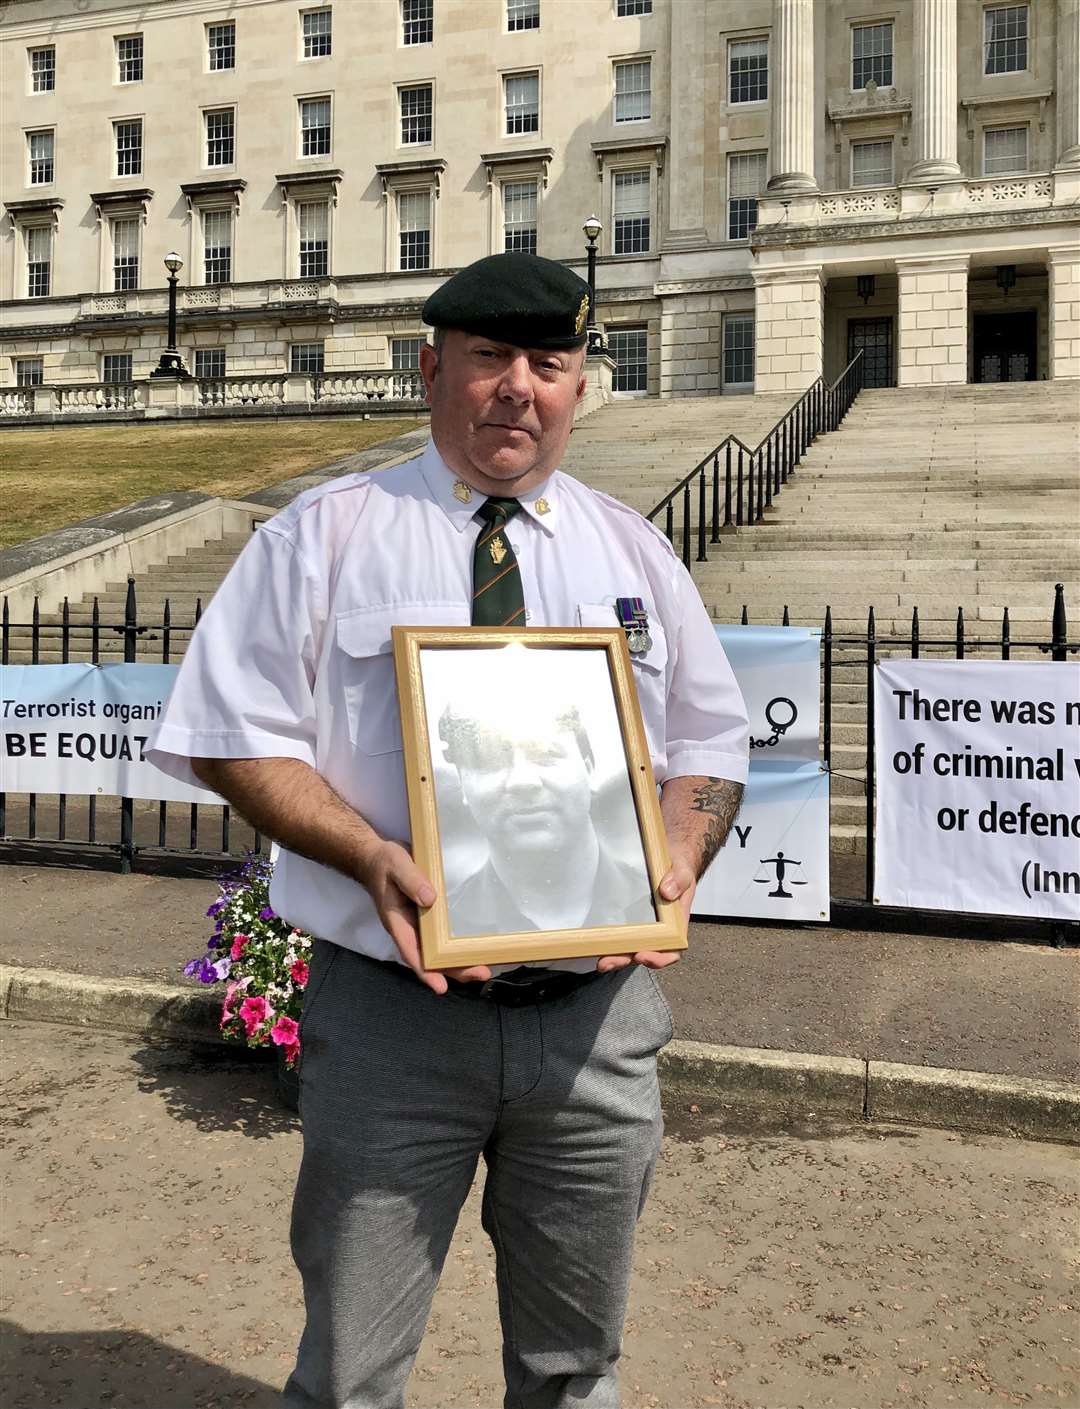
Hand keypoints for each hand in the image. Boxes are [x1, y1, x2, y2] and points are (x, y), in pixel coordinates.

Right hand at [355, 839, 490, 995]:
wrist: (377, 857)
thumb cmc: (384, 863)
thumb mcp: (396, 865)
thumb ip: (410, 880)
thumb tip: (430, 900)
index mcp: (397, 922)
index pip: (412, 952)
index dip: (426, 971)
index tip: (441, 987)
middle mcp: (409, 929)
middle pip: (430, 957)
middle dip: (454, 969)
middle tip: (482, 973)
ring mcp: (419, 925)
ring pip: (438, 950)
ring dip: (460, 960)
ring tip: (486, 967)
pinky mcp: (428, 917)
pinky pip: (442, 935)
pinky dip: (457, 944)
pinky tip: (477, 946)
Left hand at [594, 855, 693, 973]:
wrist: (669, 855)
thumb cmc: (678, 868)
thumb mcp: (683, 871)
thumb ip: (679, 880)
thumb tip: (666, 892)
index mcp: (675, 924)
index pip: (670, 950)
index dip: (657, 959)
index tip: (642, 955)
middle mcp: (657, 929)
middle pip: (641, 953)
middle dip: (624, 960)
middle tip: (607, 961)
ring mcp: (640, 924)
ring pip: (626, 946)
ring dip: (612, 954)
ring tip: (598, 958)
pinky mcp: (625, 915)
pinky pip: (616, 930)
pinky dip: (605, 938)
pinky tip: (591, 940)